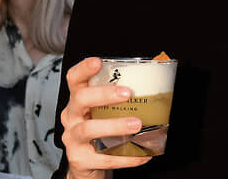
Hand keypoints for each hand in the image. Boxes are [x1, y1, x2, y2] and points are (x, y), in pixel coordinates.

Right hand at [61, 57, 150, 177]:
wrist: (87, 166)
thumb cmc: (100, 133)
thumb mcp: (104, 113)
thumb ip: (119, 101)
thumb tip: (155, 85)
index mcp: (78, 101)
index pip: (74, 80)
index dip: (83, 69)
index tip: (98, 61)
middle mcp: (71, 117)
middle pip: (80, 99)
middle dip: (103, 94)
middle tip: (127, 93)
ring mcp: (73, 139)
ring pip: (89, 129)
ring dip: (114, 125)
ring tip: (137, 125)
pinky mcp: (80, 159)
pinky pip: (103, 158)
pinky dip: (125, 157)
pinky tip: (142, 154)